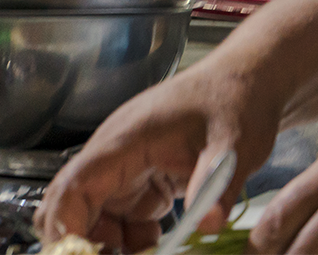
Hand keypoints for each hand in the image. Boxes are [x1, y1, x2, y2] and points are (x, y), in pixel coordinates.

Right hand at [36, 64, 278, 251]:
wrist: (251, 79)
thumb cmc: (238, 99)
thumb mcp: (236, 143)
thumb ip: (219, 184)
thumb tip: (208, 225)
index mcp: (127, 139)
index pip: (75, 186)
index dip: (67, 226)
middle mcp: (116, 153)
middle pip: (74, 205)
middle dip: (85, 240)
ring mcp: (128, 166)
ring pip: (96, 216)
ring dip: (110, 242)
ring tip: (145, 254)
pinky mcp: (143, 177)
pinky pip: (122, 214)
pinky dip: (131, 235)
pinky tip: (157, 243)